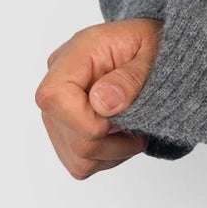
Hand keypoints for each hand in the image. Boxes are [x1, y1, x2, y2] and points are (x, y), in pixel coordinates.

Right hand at [35, 18, 163, 178]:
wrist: (149, 48)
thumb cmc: (149, 42)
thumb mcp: (152, 48)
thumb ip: (129, 77)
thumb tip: (102, 103)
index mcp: (75, 54)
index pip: (54, 97)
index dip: (87, 119)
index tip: (120, 116)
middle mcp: (57, 83)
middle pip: (72, 138)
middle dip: (114, 139)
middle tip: (140, 121)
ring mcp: (57, 112)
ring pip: (78, 158)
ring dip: (115, 151)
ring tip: (134, 127)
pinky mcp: (65, 133)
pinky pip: (81, 164)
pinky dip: (109, 157)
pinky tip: (122, 135)